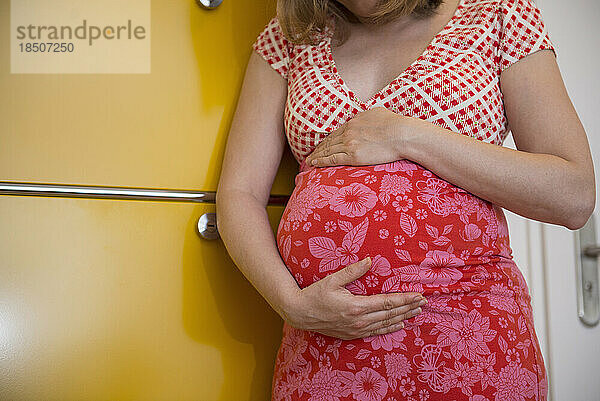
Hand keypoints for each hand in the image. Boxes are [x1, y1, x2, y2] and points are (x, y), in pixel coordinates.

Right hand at [283, 257, 426, 339]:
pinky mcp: (352, 334)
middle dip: (409, 308)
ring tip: (416, 313)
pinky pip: (376, 332)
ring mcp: (356, 329)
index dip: (405, 299)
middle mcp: (359, 320)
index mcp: (356, 306)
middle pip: (390, 314)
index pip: (387, 302)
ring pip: (386, 324)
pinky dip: (389, 328)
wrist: (299, 314)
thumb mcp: (332, 280)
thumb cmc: (314, 294)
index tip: (418, 295)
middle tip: (424, 303)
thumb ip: (353, 271)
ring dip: (403, 318)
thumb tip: (369, 260)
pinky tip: (399, 324)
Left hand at [304, 107, 424, 167]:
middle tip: (311, 153)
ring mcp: (349, 143)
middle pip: (329, 141)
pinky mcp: (353, 156)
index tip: (322, 144)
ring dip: (317, 155)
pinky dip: (321, 161)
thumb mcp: (379, 112)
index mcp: (354, 121)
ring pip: (328, 150)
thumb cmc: (396, 124)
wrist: (402, 134)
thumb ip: (368, 115)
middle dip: (319, 148)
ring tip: (309, 160)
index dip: (327, 139)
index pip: (336, 132)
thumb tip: (367, 115)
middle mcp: (348, 131)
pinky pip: (332, 159)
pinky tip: (314, 163)